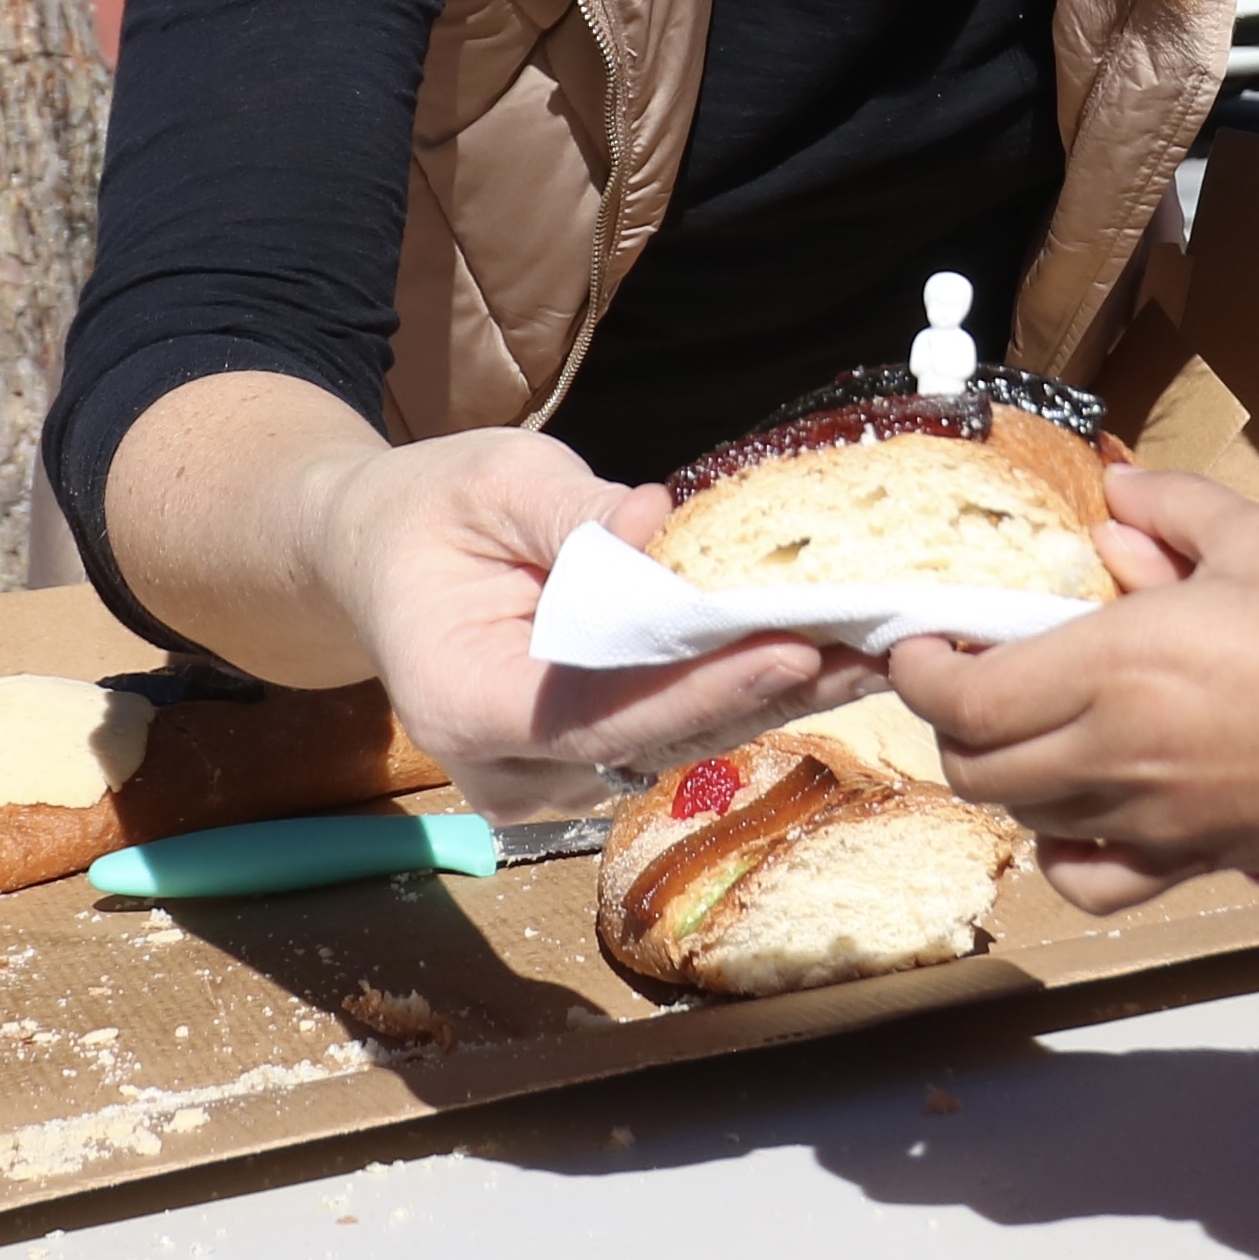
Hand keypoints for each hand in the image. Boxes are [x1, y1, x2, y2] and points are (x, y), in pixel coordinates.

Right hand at [306, 427, 879, 818]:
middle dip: (771, 692)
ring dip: (780, 697)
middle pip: (657, 741)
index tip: (794, 649)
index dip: (703, 688)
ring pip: (680, 745)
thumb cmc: (432, 510)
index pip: (601, 712)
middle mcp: (507, 765)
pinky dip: (750, 692)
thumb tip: (657, 521)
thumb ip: (574, 511)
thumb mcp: (495, 482)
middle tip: (876, 645)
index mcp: (465, 700)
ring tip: (879, 647)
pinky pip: (677, 731)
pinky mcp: (588, 760)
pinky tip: (831, 655)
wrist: (379, 550)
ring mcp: (547, 777)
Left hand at [886, 466, 1258, 913]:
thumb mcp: (1256, 538)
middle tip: (971, 679)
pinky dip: (1060, 854)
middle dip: (954, 723)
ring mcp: (1144, 817)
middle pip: (977, 766)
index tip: (921, 643)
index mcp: (1115, 665)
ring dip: (1006, 776)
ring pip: (1024, 817)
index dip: (920, 673)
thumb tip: (1115, 497)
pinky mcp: (1183, 859)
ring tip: (1029, 731)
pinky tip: (1074, 818)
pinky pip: (1087, 880)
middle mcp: (1112, 752)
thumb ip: (1171, 509)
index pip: (965, 697)